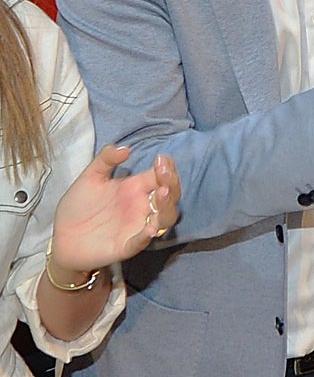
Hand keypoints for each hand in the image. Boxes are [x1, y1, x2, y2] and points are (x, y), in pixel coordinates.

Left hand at [49, 146, 180, 276]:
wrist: (60, 237)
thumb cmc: (78, 206)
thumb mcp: (90, 177)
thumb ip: (105, 160)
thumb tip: (125, 148)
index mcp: (136, 187)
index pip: (161, 175)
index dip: (166, 167)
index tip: (160, 159)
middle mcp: (142, 206)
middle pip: (170, 194)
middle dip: (172, 183)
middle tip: (163, 174)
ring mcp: (137, 226)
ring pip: (165, 217)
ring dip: (167, 206)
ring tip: (162, 194)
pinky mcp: (127, 245)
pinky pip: (142, 241)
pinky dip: (147, 235)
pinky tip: (148, 228)